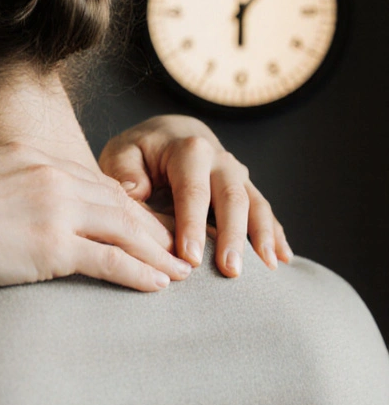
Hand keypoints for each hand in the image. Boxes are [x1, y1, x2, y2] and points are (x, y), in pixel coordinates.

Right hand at [0, 142, 189, 291]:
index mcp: (32, 158)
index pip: (93, 182)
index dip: (125, 204)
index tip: (144, 221)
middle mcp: (52, 178)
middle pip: (119, 204)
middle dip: (155, 226)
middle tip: (180, 243)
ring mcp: (55, 210)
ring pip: (125, 230)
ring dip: (159, 252)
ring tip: (183, 269)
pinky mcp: (50, 246)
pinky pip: (109, 260)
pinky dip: (140, 272)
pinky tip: (159, 284)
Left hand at [99, 115, 290, 275]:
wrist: (169, 133)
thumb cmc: (139, 151)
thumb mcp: (122, 152)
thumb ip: (124, 170)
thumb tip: (134, 191)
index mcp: (189, 150)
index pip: (193, 191)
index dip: (192, 225)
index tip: (190, 257)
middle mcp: (220, 160)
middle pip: (232, 199)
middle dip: (233, 236)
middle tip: (231, 271)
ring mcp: (237, 175)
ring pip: (256, 205)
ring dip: (263, 237)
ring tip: (266, 269)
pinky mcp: (246, 189)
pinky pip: (265, 212)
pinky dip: (276, 234)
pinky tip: (283, 259)